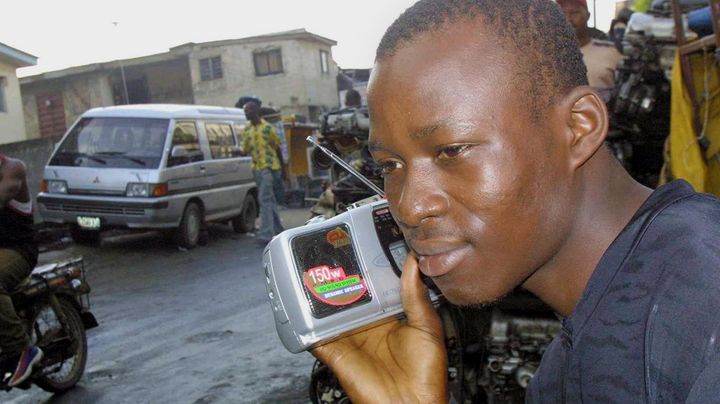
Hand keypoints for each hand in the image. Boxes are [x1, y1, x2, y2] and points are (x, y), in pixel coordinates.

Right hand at [312, 253, 447, 402]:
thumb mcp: (427, 327)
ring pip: (329, 308)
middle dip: (343, 275)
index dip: (371, 267)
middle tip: (336, 248)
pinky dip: (305, 318)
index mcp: (389, 316)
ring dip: (320, 291)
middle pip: (349, 294)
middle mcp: (367, 323)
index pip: (376, 286)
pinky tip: (300, 298)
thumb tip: (413, 261)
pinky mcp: (333, 350)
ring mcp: (348, 336)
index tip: (367, 243)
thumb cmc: (425, 375)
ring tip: (315, 266)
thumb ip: (416, 294)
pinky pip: (314, 332)